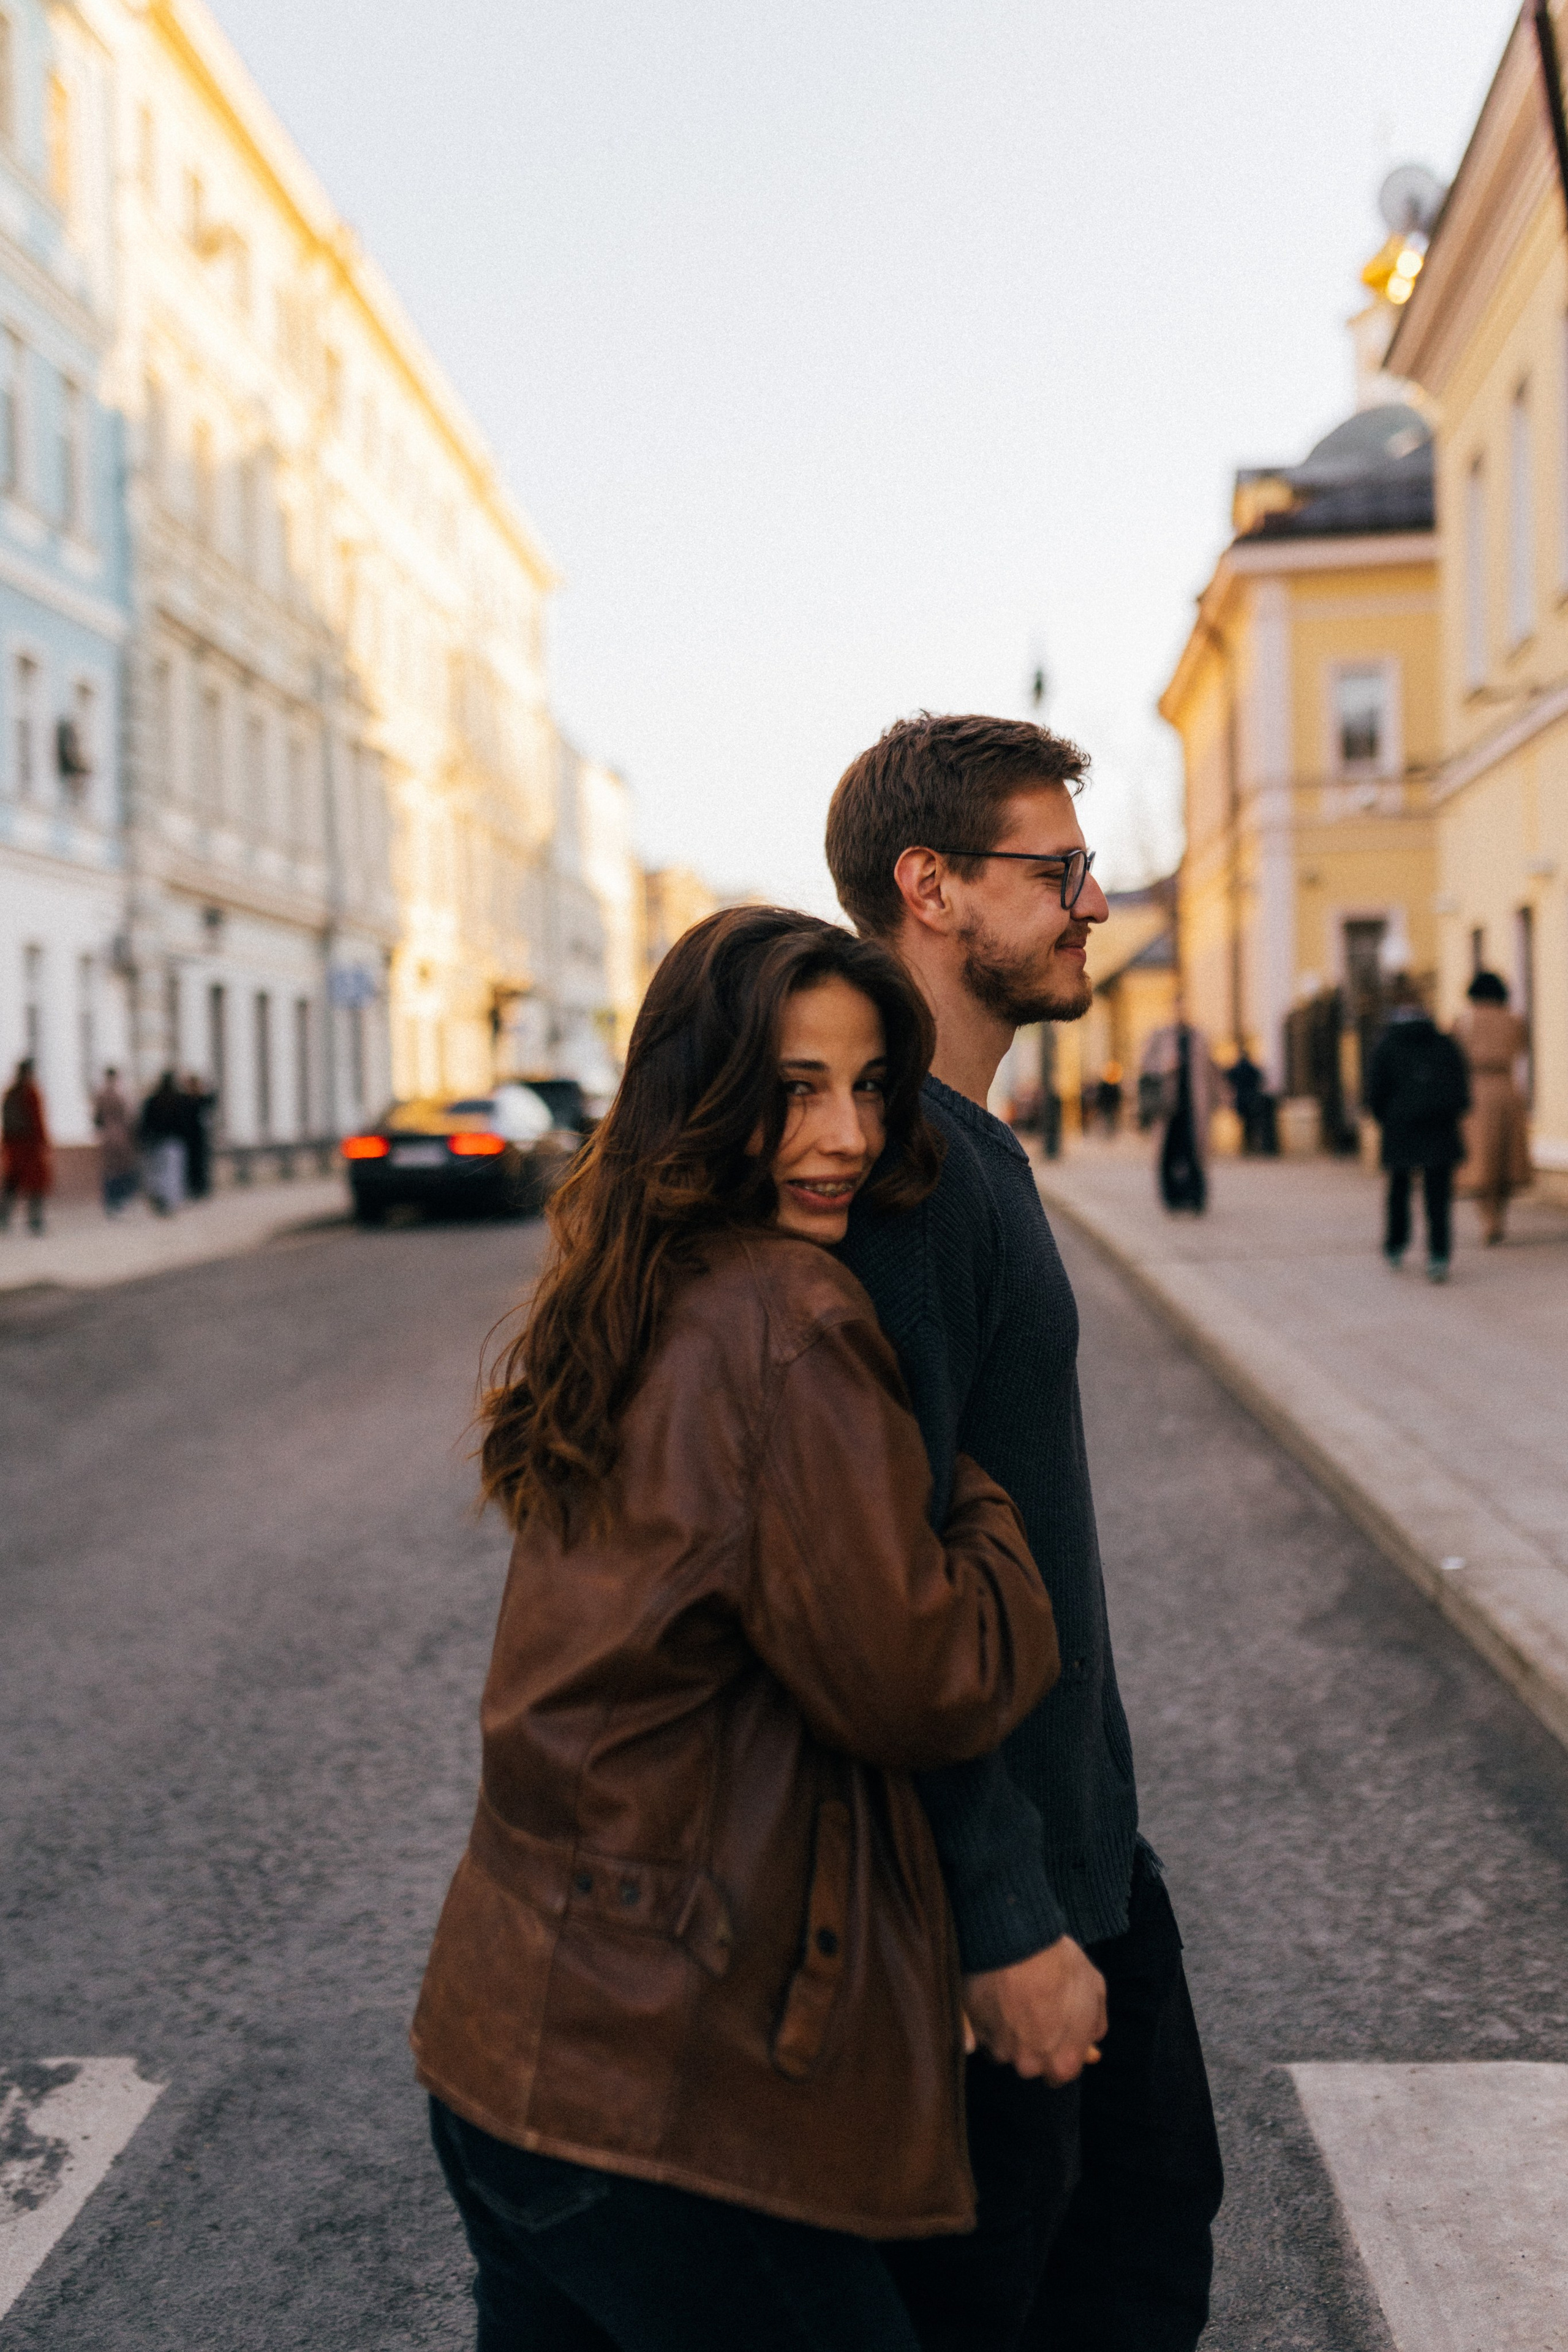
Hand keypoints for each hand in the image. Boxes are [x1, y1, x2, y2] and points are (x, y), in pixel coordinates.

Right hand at [963, 1937, 1107, 2084]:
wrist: (1018, 1941)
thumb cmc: (1060, 1965)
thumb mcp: (1095, 1990)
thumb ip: (1094, 2024)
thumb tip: (1090, 2041)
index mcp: (1062, 2062)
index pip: (1059, 2074)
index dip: (1058, 2052)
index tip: (1055, 2032)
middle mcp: (1030, 2065)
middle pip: (1030, 2064)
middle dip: (1032, 2045)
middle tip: (1033, 2010)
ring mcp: (1000, 2050)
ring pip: (1004, 2049)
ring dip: (1008, 2033)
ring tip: (1013, 1999)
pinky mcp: (975, 2032)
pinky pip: (983, 2034)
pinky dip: (989, 2021)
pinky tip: (997, 1997)